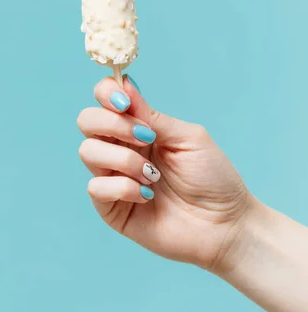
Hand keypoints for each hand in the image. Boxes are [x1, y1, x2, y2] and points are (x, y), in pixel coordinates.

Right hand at [77, 75, 250, 271]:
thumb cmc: (212, 178)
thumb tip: (124, 86)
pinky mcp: (112, 207)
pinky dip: (122, 187)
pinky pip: (96, 188)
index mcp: (139, 127)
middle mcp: (122, 148)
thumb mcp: (188, 138)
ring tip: (153, 176)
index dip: (107, 93)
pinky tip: (146, 195)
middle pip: (87, 120)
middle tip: (145, 138)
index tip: (126, 103)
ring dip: (123, 159)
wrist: (224, 225)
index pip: (106, 99)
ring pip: (88, 151)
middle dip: (111, 124)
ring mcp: (115, 177)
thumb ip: (153, 116)